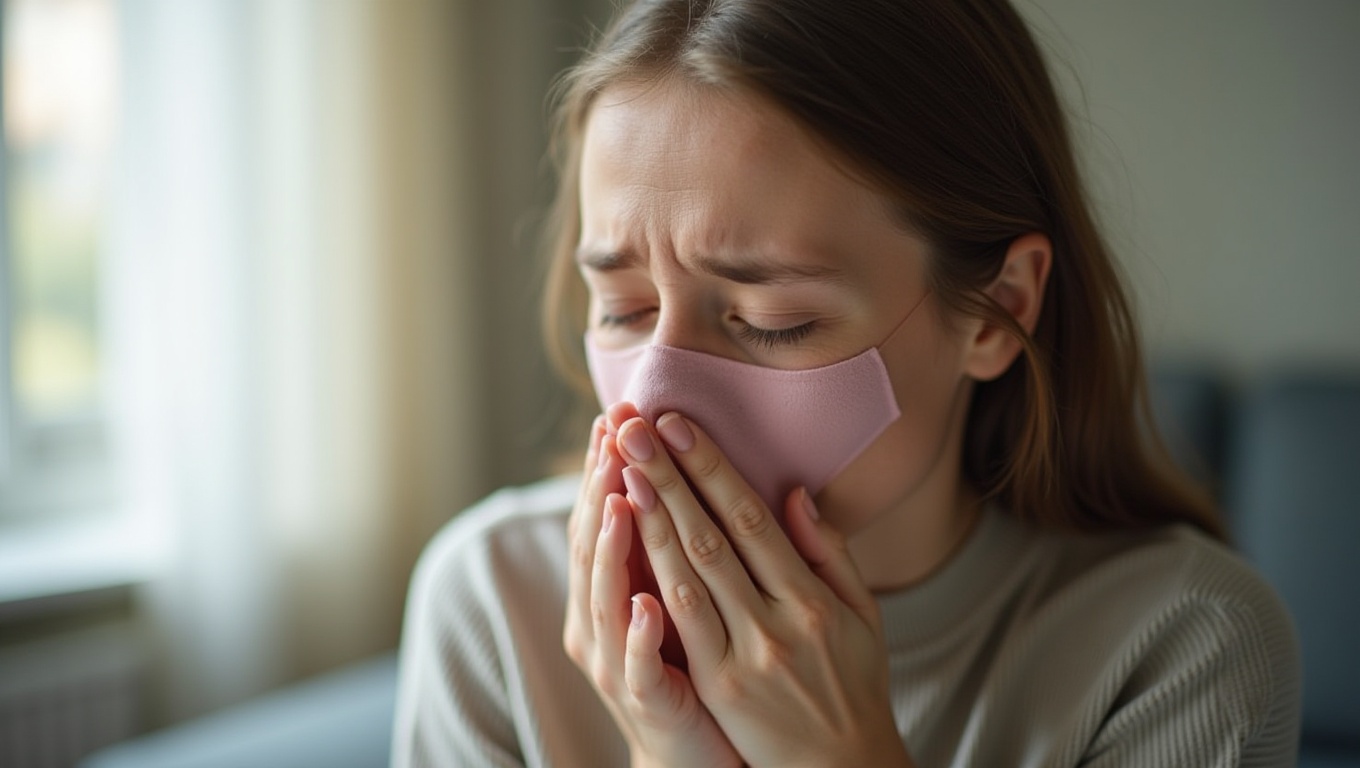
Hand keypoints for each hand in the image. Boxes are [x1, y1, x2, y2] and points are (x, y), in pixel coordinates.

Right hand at [563, 412, 741, 767]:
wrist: (692, 751)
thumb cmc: (693, 663)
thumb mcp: (683, 592)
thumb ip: (681, 538)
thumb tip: (683, 468)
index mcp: (616, 586)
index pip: (607, 514)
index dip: (610, 466)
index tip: (619, 414)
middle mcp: (603, 618)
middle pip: (596, 544)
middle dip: (605, 486)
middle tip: (613, 432)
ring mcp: (618, 661)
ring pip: (606, 598)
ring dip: (613, 548)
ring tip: (621, 501)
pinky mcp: (646, 702)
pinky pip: (637, 666)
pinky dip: (639, 635)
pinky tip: (647, 604)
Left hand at [611, 408, 914, 767]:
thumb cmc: (852, 681)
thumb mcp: (861, 613)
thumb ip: (829, 551)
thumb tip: (794, 494)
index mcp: (812, 597)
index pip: (750, 517)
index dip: (710, 467)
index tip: (677, 424)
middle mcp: (778, 622)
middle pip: (710, 536)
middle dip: (667, 476)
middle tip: (633, 428)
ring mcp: (744, 656)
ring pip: (687, 575)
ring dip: (650, 518)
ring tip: (620, 468)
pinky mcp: (718, 687)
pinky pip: (678, 627)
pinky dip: (649, 581)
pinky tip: (628, 544)